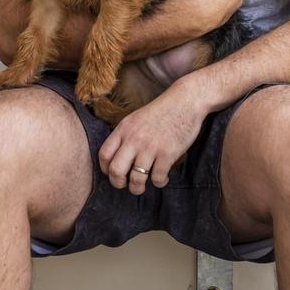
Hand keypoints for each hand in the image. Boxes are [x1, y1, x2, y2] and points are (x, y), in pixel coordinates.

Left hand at [98, 80, 207, 194]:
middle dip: (118, 183)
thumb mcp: (136, 119)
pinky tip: (162, 178)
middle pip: (116, 171)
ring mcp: (150, 147)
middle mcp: (134, 139)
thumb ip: (125, 136)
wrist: (186, 101)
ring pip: (136, 179)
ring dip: (138, 188)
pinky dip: (159, 182)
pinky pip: (157, 178)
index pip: (104, 155)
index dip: (106, 169)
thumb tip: (118, 158)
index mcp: (124, 129)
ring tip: (142, 187)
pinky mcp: (167, 153)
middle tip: (125, 185)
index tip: (114, 173)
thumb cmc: (162, 111)